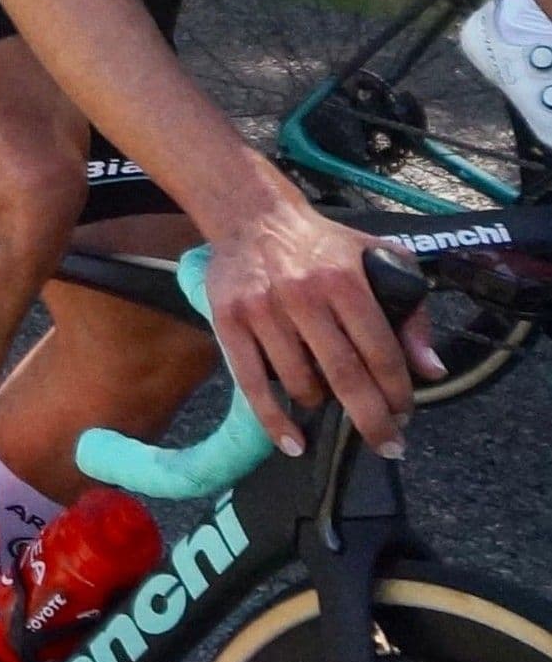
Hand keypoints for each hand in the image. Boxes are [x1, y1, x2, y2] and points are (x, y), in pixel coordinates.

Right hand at [204, 195, 439, 458]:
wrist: (252, 216)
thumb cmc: (323, 243)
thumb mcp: (381, 259)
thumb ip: (412, 313)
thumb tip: (432, 371)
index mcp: (345, 280)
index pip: (380, 351)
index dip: (397, 392)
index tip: (405, 415)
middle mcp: (303, 295)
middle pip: (344, 375)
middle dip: (372, 420)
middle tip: (389, 444)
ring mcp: (262, 310)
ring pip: (300, 382)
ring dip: (321, 405)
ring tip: (328, 402)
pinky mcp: (228, 321)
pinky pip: (251, 383)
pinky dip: (272, 420)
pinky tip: (293, 443)